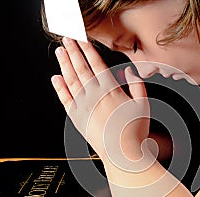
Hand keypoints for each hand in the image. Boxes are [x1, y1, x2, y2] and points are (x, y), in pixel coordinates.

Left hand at [51, 37, 151, 168]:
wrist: (122, 153)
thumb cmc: (134, 131)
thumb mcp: (143, 105)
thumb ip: (137, 85)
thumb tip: (128, 71)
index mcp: (111, 90)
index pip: (96, 64)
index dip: (87, 49)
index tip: (81, 39)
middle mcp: (95, 95)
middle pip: (81, 68)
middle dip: (73, 51)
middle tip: (66, 38)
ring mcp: (83, 106)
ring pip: (71, 80)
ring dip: (65, 64)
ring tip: (60, 52)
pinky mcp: (77, 118)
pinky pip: (65, 99)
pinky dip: (59, 88)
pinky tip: (56, 78)